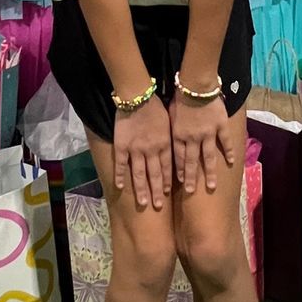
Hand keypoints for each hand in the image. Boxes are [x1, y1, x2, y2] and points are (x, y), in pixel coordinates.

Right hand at [113, 96, 172, 210]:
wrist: (139, 96)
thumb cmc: (157, 106)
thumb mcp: (171, 122)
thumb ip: (173, 138)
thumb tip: (180, 149)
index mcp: (165, 144)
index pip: (167, 167)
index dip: (167, 181)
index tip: (167, 193)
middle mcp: (152, 150)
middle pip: (155, 175)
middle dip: (157, 192)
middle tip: (157, 205)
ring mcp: (136, 150)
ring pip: (139, 174)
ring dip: (142, 189)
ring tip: (143, 203)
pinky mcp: (122, 146)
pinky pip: (122, 164)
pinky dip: (121, 176)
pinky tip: (121, 187)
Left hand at [169, 94, 233, 194]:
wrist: (195, 85)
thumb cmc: (179, 98)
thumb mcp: (170, 116)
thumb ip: (172, 130)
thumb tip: (168, 142)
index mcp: (178, 135)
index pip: (179, 158)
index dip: (180, 170)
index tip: (181, 183)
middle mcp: (192, 138)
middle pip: (192, 162)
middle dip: (192, 178)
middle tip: (192, 192)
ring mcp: (208, 133)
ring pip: (208, 156)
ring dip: (210, 172)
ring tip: (212, 186)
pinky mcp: (220, 126)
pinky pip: (225, 141)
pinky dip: (229, 151)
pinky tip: (231, 162)